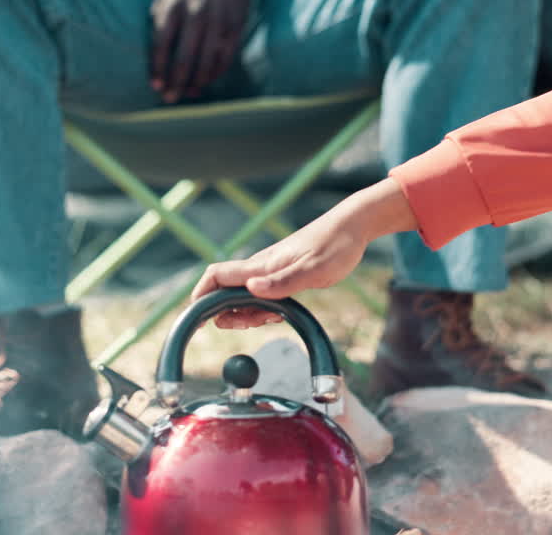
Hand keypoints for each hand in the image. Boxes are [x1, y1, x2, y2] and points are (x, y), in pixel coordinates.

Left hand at [149, 0, 268, 102]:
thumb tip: (148, 40)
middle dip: (176, 83)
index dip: (158, 68)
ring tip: (188, 93)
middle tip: (169, 99)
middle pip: (184, 58)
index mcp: (174, 4)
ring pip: (206, 62)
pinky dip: (215, 73)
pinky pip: (225, 58)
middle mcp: (196, 13)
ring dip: (196, 83)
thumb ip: (157, 11)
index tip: (155, 86)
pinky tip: (206, 80)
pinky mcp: (236, 27)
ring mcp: (218, 20)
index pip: (161, 43)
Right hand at [191, 178, 418, 328]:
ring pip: (243, 295)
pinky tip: (278, 314)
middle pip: (226, 290)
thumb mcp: (314, 269)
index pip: (217, 276)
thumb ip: (283, 281)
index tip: (198, 317)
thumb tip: (250, 289)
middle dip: (225, 312)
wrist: (353, 226)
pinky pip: (261, 294)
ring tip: (269, 320)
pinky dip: (262, 309)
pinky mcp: (283, 274)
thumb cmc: (336, 244)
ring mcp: (271, 270)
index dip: (201, 296)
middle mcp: (261, 266)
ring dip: (246, 313)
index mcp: (262, 264)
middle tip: (245, 325)